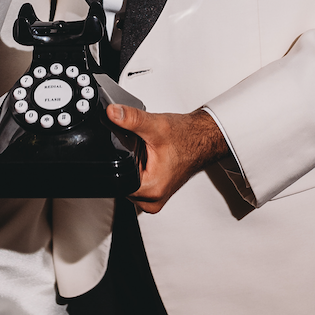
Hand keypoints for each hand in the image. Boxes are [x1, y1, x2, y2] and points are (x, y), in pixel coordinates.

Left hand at [107, 104, 227, 213]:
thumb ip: (131, 119)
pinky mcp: (156, 193)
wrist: (201, 138)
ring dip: (133, 167)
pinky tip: (150, 159)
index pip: (117, 180)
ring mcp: (155, 199)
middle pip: (121, 182)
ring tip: (148, 154)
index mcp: (151, 189)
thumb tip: (112, 113)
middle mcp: (153, 200)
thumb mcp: (155, 126)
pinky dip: (139, 170)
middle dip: (127, 163)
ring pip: (128, 183)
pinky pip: (137, 183)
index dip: (118, 160)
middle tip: (144, 150)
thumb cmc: (186, 137)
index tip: (135, 148)